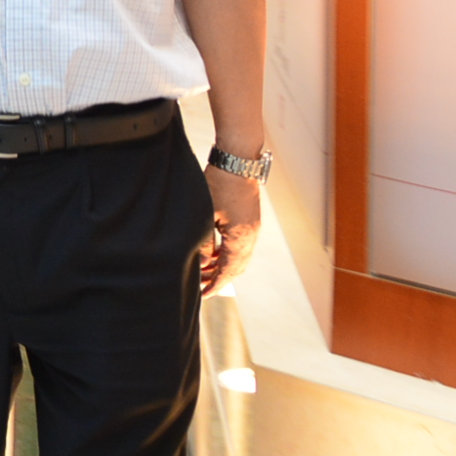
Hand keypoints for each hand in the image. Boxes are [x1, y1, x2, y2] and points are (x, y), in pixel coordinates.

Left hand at [199, 168, 261, 292]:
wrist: (238, 160)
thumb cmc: (220, 183)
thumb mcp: (206, 214)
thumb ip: (205, 242)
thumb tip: (203, 262)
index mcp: (241, 237)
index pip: (229, 270)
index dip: (216, 284)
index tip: (205, 295)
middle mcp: (251, 235)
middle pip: (237, 267)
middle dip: (219, 278)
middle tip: (201, 285)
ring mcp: (253, 228)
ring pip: (240, 257)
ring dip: (224, 266)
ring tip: (205, 271)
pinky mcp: (251, 221)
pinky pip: (241, 246)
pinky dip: (228, 255)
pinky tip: (214, 254)